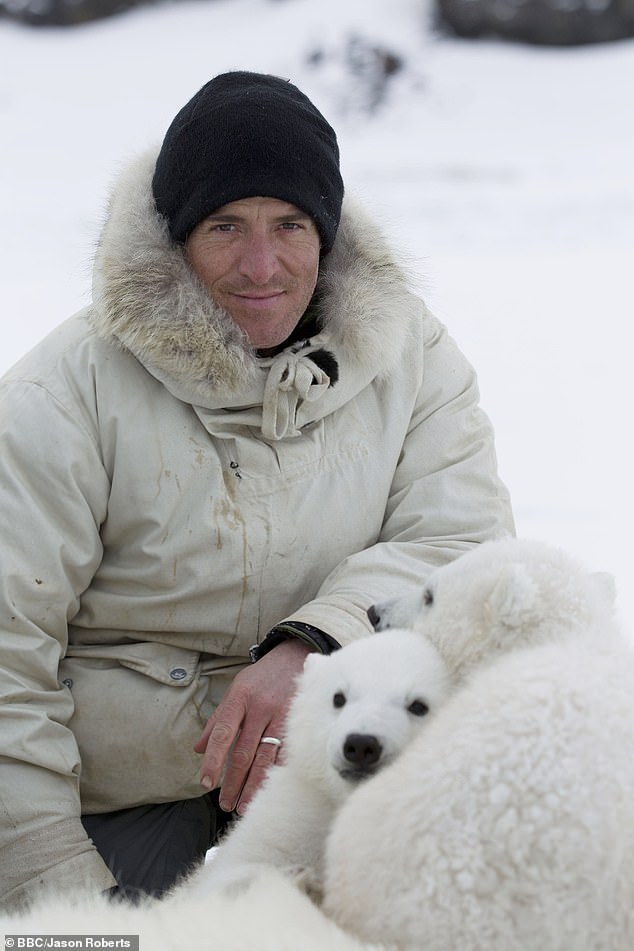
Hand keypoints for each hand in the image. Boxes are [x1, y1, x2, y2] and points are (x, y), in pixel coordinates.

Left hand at [194, 638, 310, 814]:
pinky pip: (286, 752)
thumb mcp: (235, 690)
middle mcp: (259, 708)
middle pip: (244, 752)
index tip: (206, 783)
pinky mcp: (298, 722)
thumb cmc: (261, 677)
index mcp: (239, 699)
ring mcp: (281, 715)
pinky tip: (272, 788)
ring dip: (254, 785)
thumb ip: (217, 720)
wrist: (295, 656)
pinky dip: (278, 772)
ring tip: (245, 804)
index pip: (222, 734)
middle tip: (225, 804)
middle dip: (234, 782)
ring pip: (266, 757)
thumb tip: (199, 749)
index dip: (213, 760)